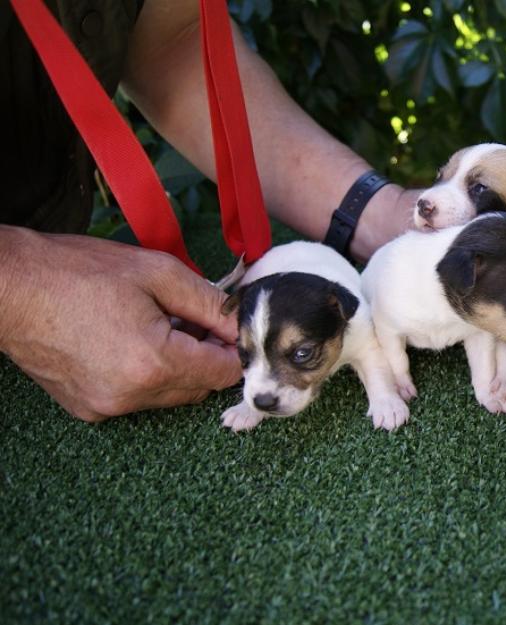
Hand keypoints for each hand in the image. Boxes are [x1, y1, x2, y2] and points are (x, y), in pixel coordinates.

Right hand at [0, 227, 241, 421]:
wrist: (10, 288)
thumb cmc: (79, 272)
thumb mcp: (159, 274)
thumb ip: (210, 305)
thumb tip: (241, 325)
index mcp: (154, 363)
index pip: (224, 374)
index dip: (233, 348)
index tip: (226, 326)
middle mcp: (133, 396)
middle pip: (200, 388)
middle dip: (205, 356)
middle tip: (189, 318)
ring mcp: (107, 407)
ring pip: (171, 395)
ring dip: (177, 366)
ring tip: (155, 326)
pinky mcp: (89, 409)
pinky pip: (139, 398)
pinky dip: (146, 376)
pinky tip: (129, 342)